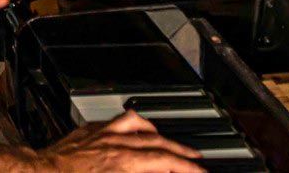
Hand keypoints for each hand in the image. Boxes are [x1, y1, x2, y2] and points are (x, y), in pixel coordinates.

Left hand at [37, 112, 203, 171]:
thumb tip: (158, 172)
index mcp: (125, 163)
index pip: (165, 162)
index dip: (187, 167)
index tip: (200, 171)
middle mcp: (116, 144)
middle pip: (157, 144)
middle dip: (180, 151)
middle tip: (195, 157)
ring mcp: (101, 135)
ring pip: (138, 126)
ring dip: (157, 133)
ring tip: (167, 140)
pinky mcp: (88, 131)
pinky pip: (115, 121)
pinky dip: (130, 124)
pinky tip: (133, 127)